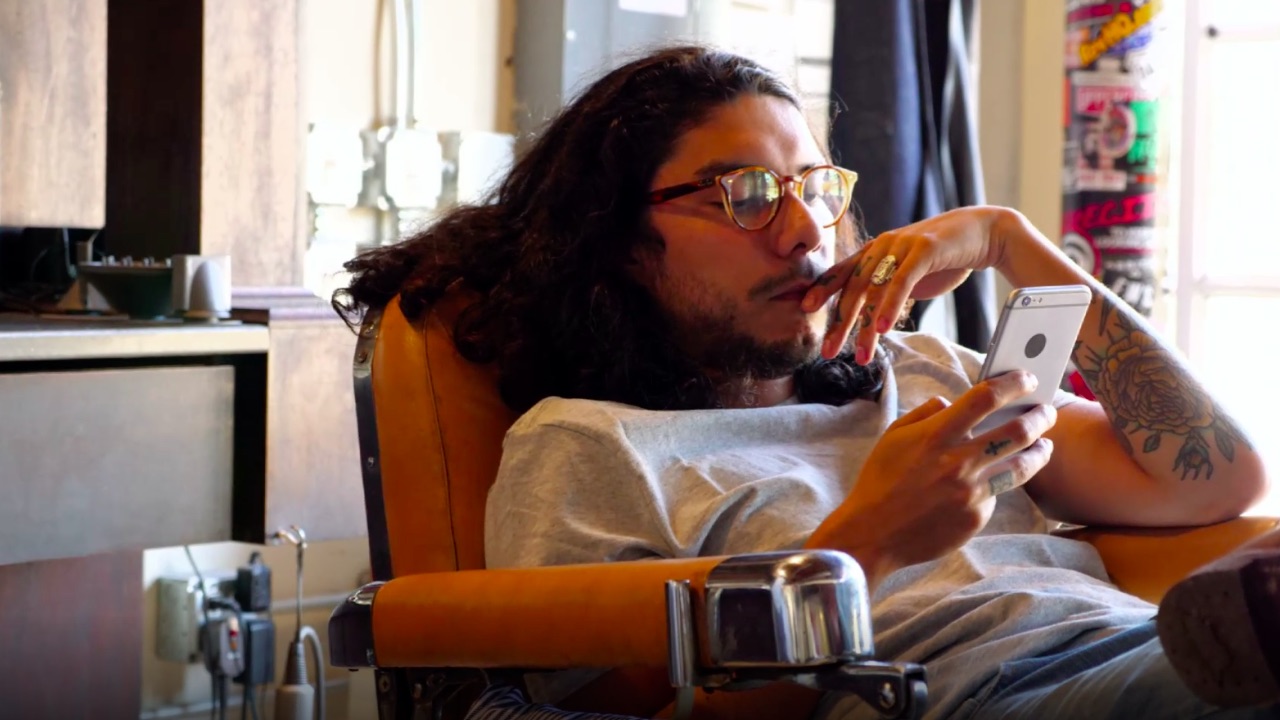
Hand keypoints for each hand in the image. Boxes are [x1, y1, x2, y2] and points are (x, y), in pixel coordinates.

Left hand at [801, 206, 1007, 362]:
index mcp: (873, 251)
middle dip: (839, 323)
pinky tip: (883, 330)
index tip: (804, 310)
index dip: (822, 290)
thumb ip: (885, 287)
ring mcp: (902, 247)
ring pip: (874, 290)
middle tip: (827, 351)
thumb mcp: (906, 273)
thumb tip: (867, 317)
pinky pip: (901, 282)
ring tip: (861, 356)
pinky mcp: (924, 251)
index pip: (841, 273)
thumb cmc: (941, 257)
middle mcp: (882, 246)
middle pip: (852, 288)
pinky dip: (890, 307)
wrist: (981, 233)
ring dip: (865, 327)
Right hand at [806, 371, 1056, 582]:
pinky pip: (996, 495)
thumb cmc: (880, 481)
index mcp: (937, 434)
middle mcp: (959, 460)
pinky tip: (990, 483)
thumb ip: (926, 414)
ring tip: (1044, 445)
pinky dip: (996, 485)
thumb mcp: (893, 436)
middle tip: (1047, 412)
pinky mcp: (975, 517)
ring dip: (1040, 451)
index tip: (1028, 379)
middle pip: (1018, 431)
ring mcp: (971, 491)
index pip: (986, 397)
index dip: (1014, 383)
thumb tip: (951, 403)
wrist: (873, 532)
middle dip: (1040, 416)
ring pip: (1022, 466)